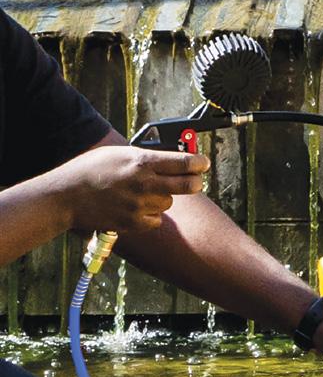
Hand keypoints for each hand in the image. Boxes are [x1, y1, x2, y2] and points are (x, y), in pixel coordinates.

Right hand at [53, 146, 209, 232]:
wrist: (66, 196)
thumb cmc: (91, 170)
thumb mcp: (119, 154)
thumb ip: (146, 157)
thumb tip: (171, 159)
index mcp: (141, 162)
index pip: (183, 162)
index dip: (199, 162)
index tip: (203, 163)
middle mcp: (144, 183)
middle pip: (188, 185)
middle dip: (196, 182)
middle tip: (195, 181)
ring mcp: (140, 205)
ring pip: (168, 203)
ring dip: (162, 198)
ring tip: (142, 193)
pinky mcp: (134, 222)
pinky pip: (156, 220)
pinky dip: (150, 215)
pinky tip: (135, 207)